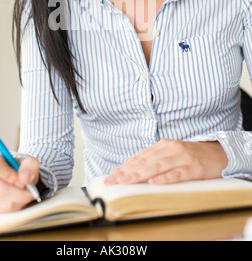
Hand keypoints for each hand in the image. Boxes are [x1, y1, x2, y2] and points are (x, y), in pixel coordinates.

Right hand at [0, 154, 39, 212]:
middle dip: (18, 192)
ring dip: (19, 200)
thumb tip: (25, 178)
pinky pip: (3, 209)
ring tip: (25, 192)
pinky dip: (16, 206)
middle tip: (28, 189)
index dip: (10, 174)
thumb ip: (30, 165)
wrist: (17, 177)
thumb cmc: (21, 168)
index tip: (22, 179)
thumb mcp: (29, 161)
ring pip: (2, 201)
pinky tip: (19, 198)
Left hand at [104, 139, 227, 184]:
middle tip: (113, 180)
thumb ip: (154, 160)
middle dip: (127, 172)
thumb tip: (132, 171)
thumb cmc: (190, 156)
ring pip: (157, 166)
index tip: (111, 176)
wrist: (217, 153)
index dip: (124, 167)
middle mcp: (170, 149)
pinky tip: (153, 182)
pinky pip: (176, 174)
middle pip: (145, 161)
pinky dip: (164, 178)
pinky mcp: (193, 168)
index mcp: (162, 145)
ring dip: (140, 174)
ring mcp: (182, 158)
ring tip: (127, 181)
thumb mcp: (170, 154)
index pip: (139, 157)